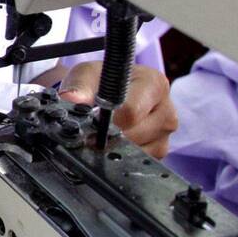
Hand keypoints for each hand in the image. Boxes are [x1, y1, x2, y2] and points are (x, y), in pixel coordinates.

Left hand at [58, 62, 178, 158]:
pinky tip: (113, 145)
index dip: (108, 121)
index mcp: (154, 84)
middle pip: (136, 135)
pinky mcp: (160, 151)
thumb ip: (79, 85)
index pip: (132, 111)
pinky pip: (140, 162)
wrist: (109, 94)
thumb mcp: (87, 74)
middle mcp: (166, 109)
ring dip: (116, 148)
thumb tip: (72, 99)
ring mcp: (165, 133)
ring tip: (104, 136)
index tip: (92, 123)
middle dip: (110, 137)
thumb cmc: (102, 82)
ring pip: (139, 153)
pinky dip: (122, 157)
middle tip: (93, 133)